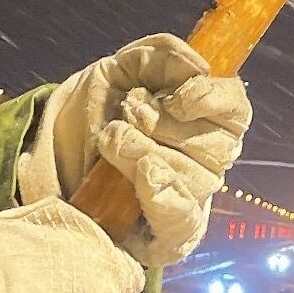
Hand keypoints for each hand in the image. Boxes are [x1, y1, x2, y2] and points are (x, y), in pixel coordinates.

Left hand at [17, 33, 251, 264]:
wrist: (57, 154)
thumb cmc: (101, 109)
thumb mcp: (124, 69)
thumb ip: (160, 55)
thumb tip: (197, 65)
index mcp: (208, 120)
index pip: (236, 110)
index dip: (212, 100)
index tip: (174, 97)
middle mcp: (208, 163)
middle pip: (215, 147)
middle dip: (163, 126)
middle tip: (127, 113)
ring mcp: (190, 201)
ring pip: (193, 179)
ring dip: (146, 153)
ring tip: (111, 141)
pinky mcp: (168, 237)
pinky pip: (182, 224)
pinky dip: (166, 198)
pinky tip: (146, 175)